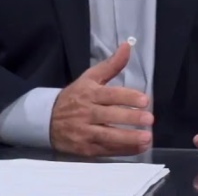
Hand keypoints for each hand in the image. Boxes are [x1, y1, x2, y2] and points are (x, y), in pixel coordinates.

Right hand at [49, 41, 153, 156]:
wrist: (47, 119)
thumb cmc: (75, 96)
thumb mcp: (90, 77)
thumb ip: (111, 64)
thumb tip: (128, 45)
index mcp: (89, 93)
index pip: (110, 95)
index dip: (128, 97)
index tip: (145, 100)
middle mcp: (86, 112)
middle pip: (110, 116)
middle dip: (130, 118)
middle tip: (149, 119)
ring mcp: (85, 131)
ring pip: (108, 136)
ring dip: (128, 138)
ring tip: (147, 138)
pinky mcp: (85, 148)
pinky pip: (105, 150)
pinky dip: (123, 150)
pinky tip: (138, 148)